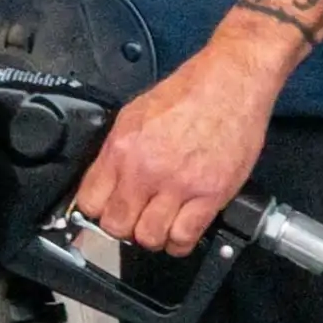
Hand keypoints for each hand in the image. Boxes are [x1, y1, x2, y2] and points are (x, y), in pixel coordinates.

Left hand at [73, 25, 293, 254]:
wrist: (232, 81)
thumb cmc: (190, 91)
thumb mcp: (135, 113)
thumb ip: (116, 151)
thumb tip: (104, 183)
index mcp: (123, 147)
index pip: (90, 203)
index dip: (98, 211)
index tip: (108, 210)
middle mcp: (147, 169)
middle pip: (117, 226)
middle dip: (125, 226)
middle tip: (137, 216)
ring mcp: (180, 184)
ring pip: (149, 238)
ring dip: (153, 235)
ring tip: (161, 222)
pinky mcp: (210, 194)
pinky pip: (184, 238)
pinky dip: (179, 241)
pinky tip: (181, 228)